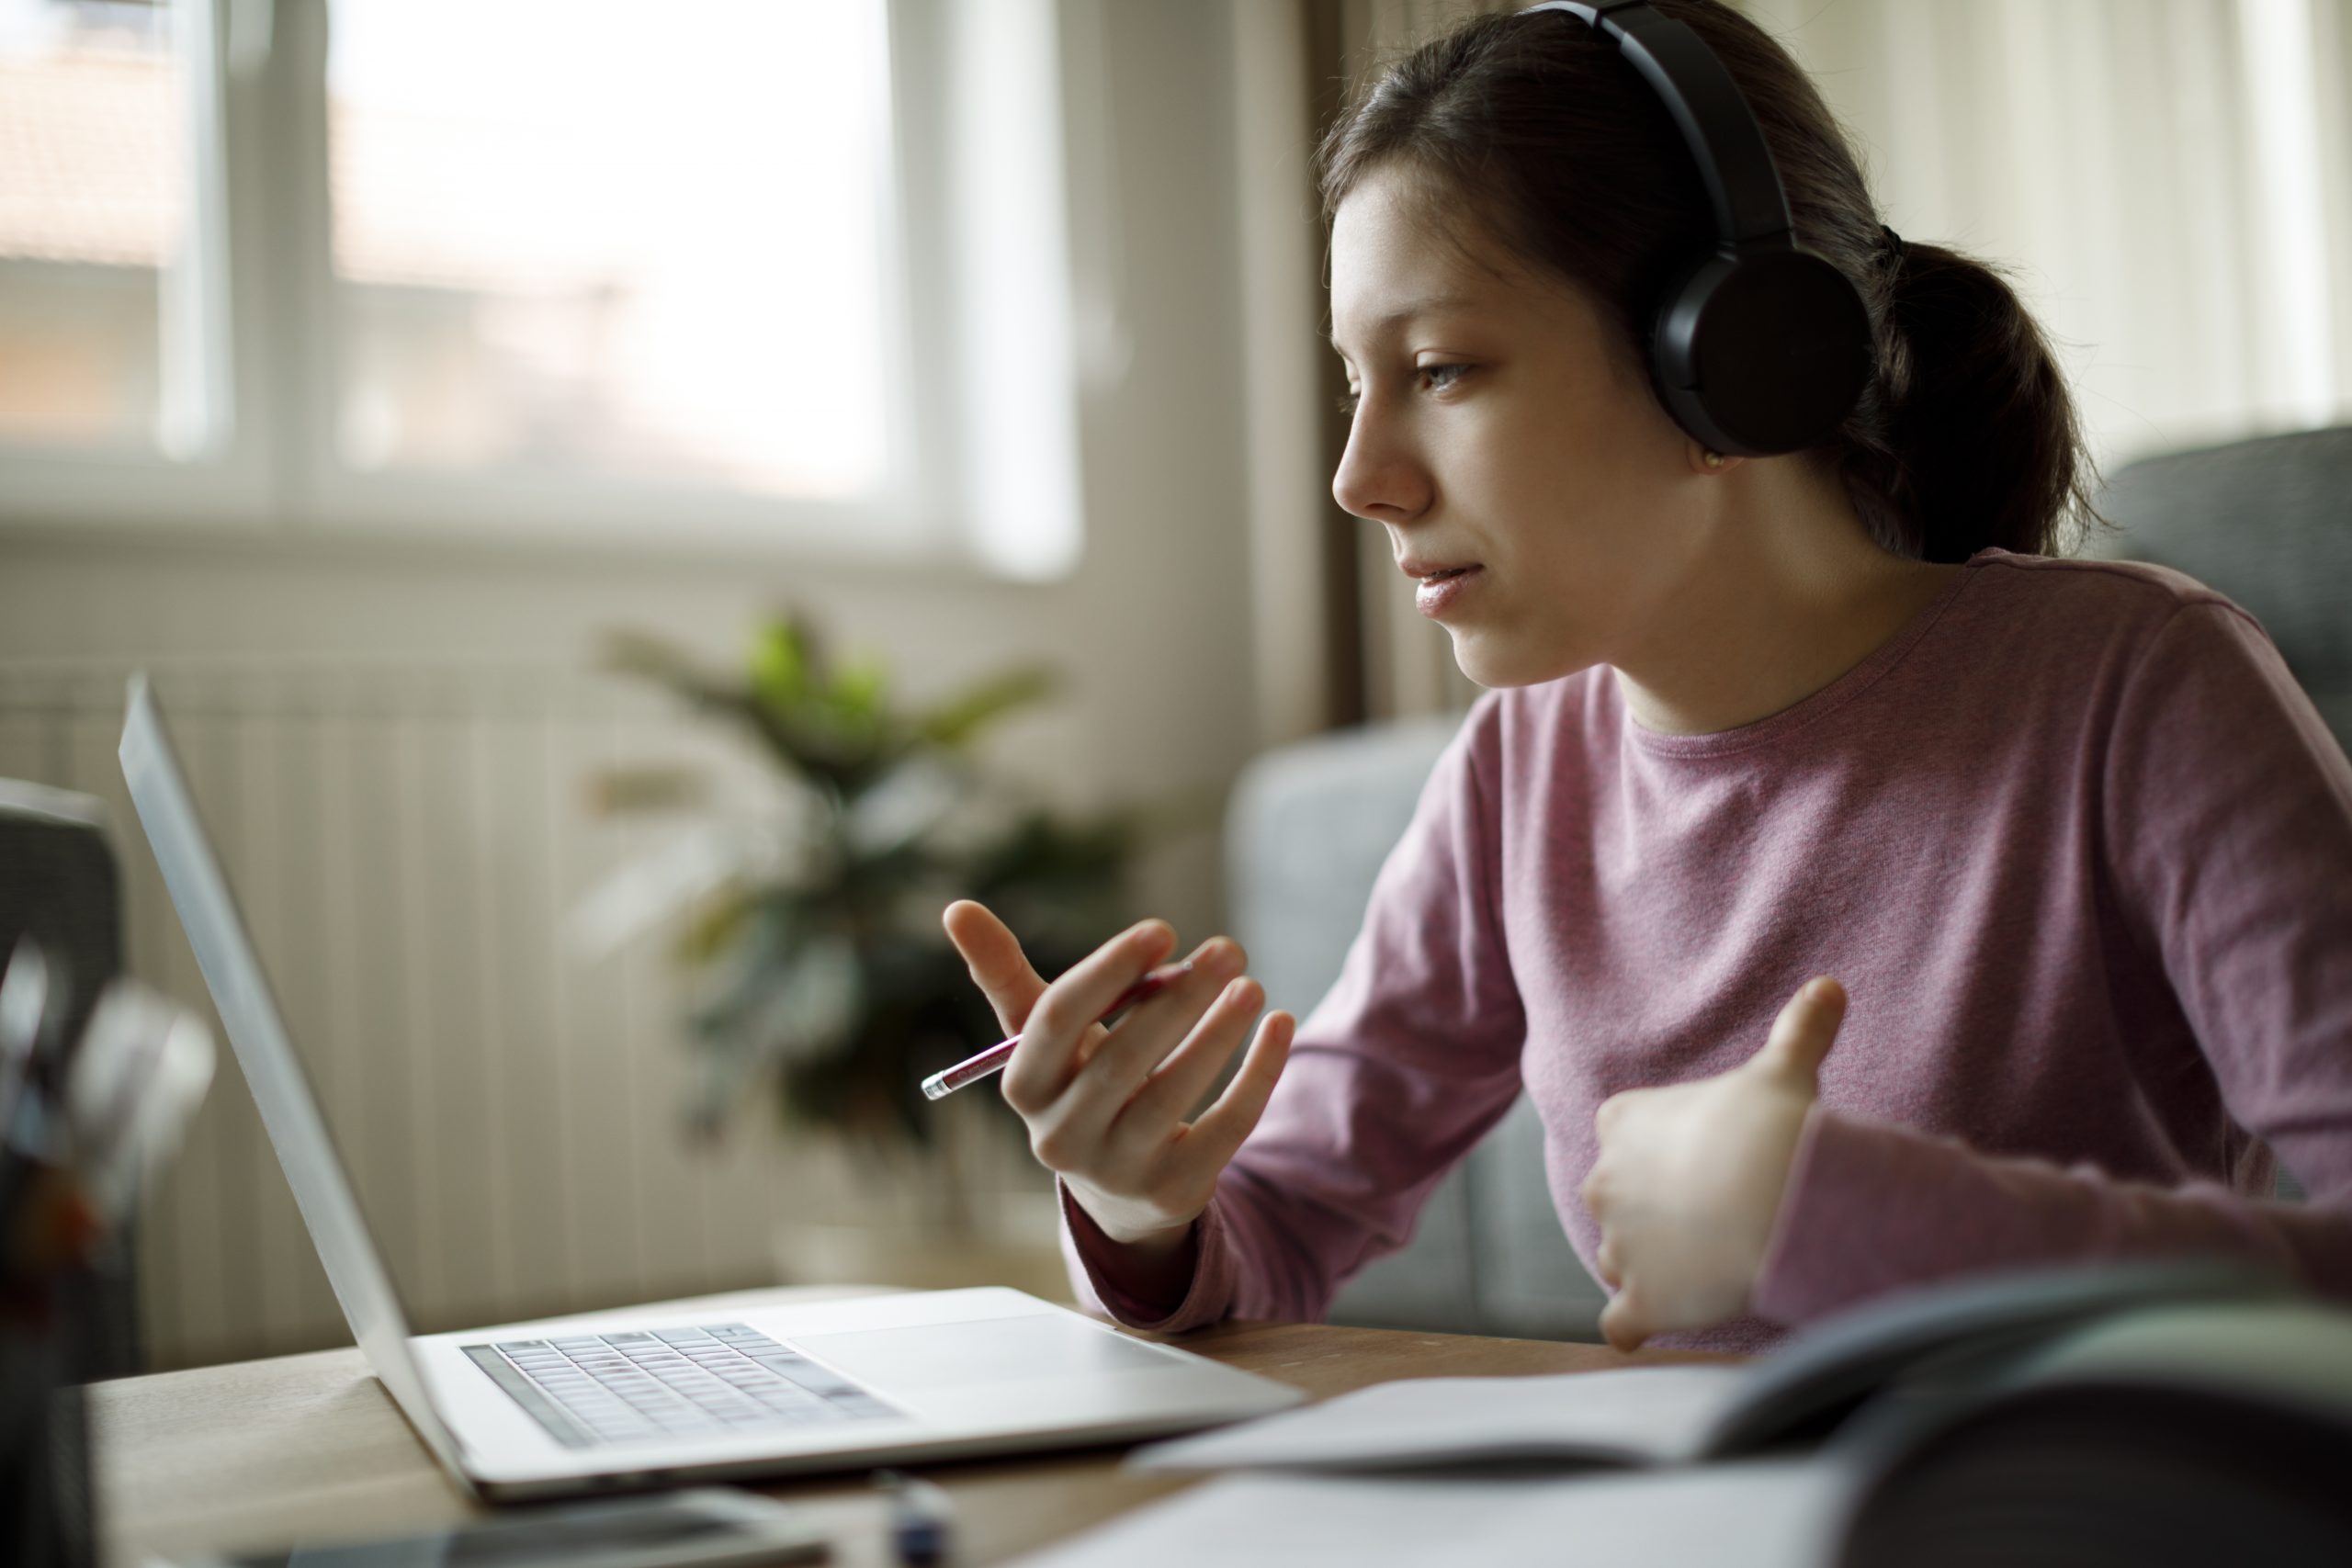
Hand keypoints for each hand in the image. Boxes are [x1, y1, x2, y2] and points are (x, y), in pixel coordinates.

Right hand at [942, 901, 1294, 1256]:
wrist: (1117, 1187)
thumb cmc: (1078, 1081)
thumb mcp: (1041, 1034)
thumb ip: (1003, 973)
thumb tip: (955, 907)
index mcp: (1023, 1086)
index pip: (1055, 1022)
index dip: (1107, 971)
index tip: (1162, 928)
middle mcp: (1060, 1136)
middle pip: (1119, 1061)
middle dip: (1178, 1000)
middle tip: (1229, 949)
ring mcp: (1118, 1171)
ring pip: (1174, 1096)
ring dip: (1218, 1034)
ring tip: (1251, 985)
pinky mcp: (1175, 1192)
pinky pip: (1226, 1129)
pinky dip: (1258, 1074)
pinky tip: (1280, 1024)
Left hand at [1581, 977, 1846, 1350]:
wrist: (1772, 1199)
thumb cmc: (1770, 1128)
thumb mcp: (1784, 1070)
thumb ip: (1800, 1030)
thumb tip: (1830, 986)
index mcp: (1624, 1122)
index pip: (1620, 1128)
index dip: (1653, 1143)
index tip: (1696, 1151)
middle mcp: (1604, 1183)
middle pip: (1614, 1198)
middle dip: (1647, 1208)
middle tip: (1707, 1216)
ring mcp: (1617, 1246)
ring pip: (1617, 1259)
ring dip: (1646, 1267)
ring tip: (1700, 1269)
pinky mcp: (1637, 1301)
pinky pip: (1619, 1325)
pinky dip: (1632, 1327)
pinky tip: (1654, 1326)